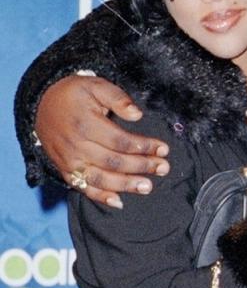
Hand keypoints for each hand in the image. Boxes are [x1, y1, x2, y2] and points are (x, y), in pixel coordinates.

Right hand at [35, 76, 169, 207]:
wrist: (42, 104)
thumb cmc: (74, 94)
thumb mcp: (96, 86)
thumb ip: (118, 98)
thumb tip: (137, 114)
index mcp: (86, 124)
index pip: (120, 141)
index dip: (143, 147)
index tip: (164, 149)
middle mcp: (76, 146)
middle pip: (113, 161)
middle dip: (141, 166)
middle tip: (163, 168)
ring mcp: (69, 161)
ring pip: (100, 178)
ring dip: (125, 185)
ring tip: (147, 186)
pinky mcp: (65, 169)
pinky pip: (82, 187)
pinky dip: (99, 197)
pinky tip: (118, 202)